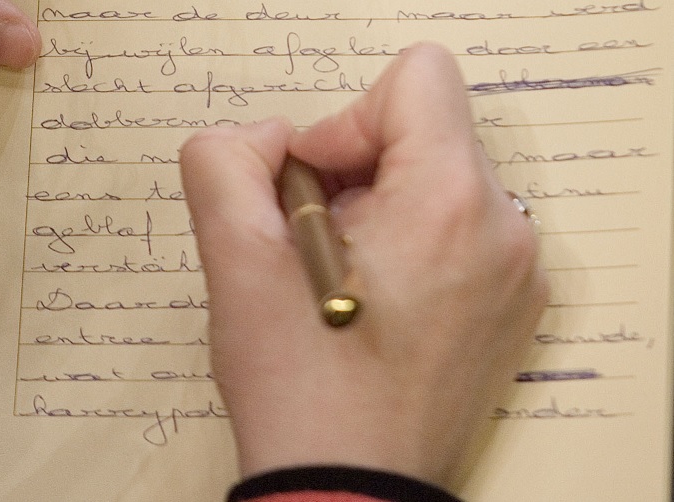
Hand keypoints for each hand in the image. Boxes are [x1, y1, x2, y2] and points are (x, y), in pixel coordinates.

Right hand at [180, 43, 547, 487]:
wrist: (348, 491)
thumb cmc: (303, 392)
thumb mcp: (233, 262)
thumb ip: (226, 161)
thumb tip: (268, 141)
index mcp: (449, 203)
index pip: (417, 79)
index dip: (344, 122)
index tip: (313, 189)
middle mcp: (503, 229)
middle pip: (423, 131)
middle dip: (354, 172)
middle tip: (316, 246)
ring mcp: (516, 271)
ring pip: (436, 180)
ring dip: (378, 209)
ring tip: (342, 278)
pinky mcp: (508, 301)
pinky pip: (456, 228)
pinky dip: (408, 243)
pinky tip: (372, 300)